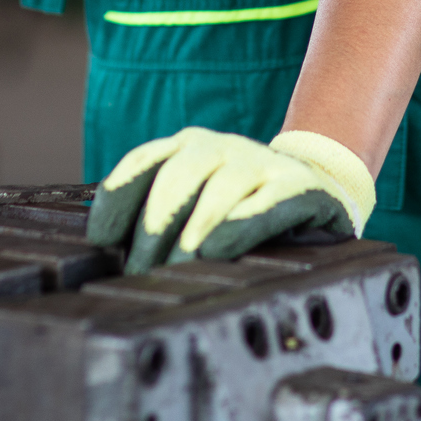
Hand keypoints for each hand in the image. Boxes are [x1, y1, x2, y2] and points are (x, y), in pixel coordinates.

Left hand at [86, 126, 376, 272]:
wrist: (318, 183)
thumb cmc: (242, 203)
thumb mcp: (198, 198)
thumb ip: (162, 214)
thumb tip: (111, 253)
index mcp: (188, 147)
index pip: (143, 161)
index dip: (118, 197)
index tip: (101, 238)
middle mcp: (221, 148)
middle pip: (176, 179)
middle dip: (153, 229)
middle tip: (140, 273)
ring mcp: (261, 164)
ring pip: (218, 191)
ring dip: (193, 232)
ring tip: (177, 268)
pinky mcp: (298, 188)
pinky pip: (264, 205)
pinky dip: (239, 225)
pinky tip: (218, 249)